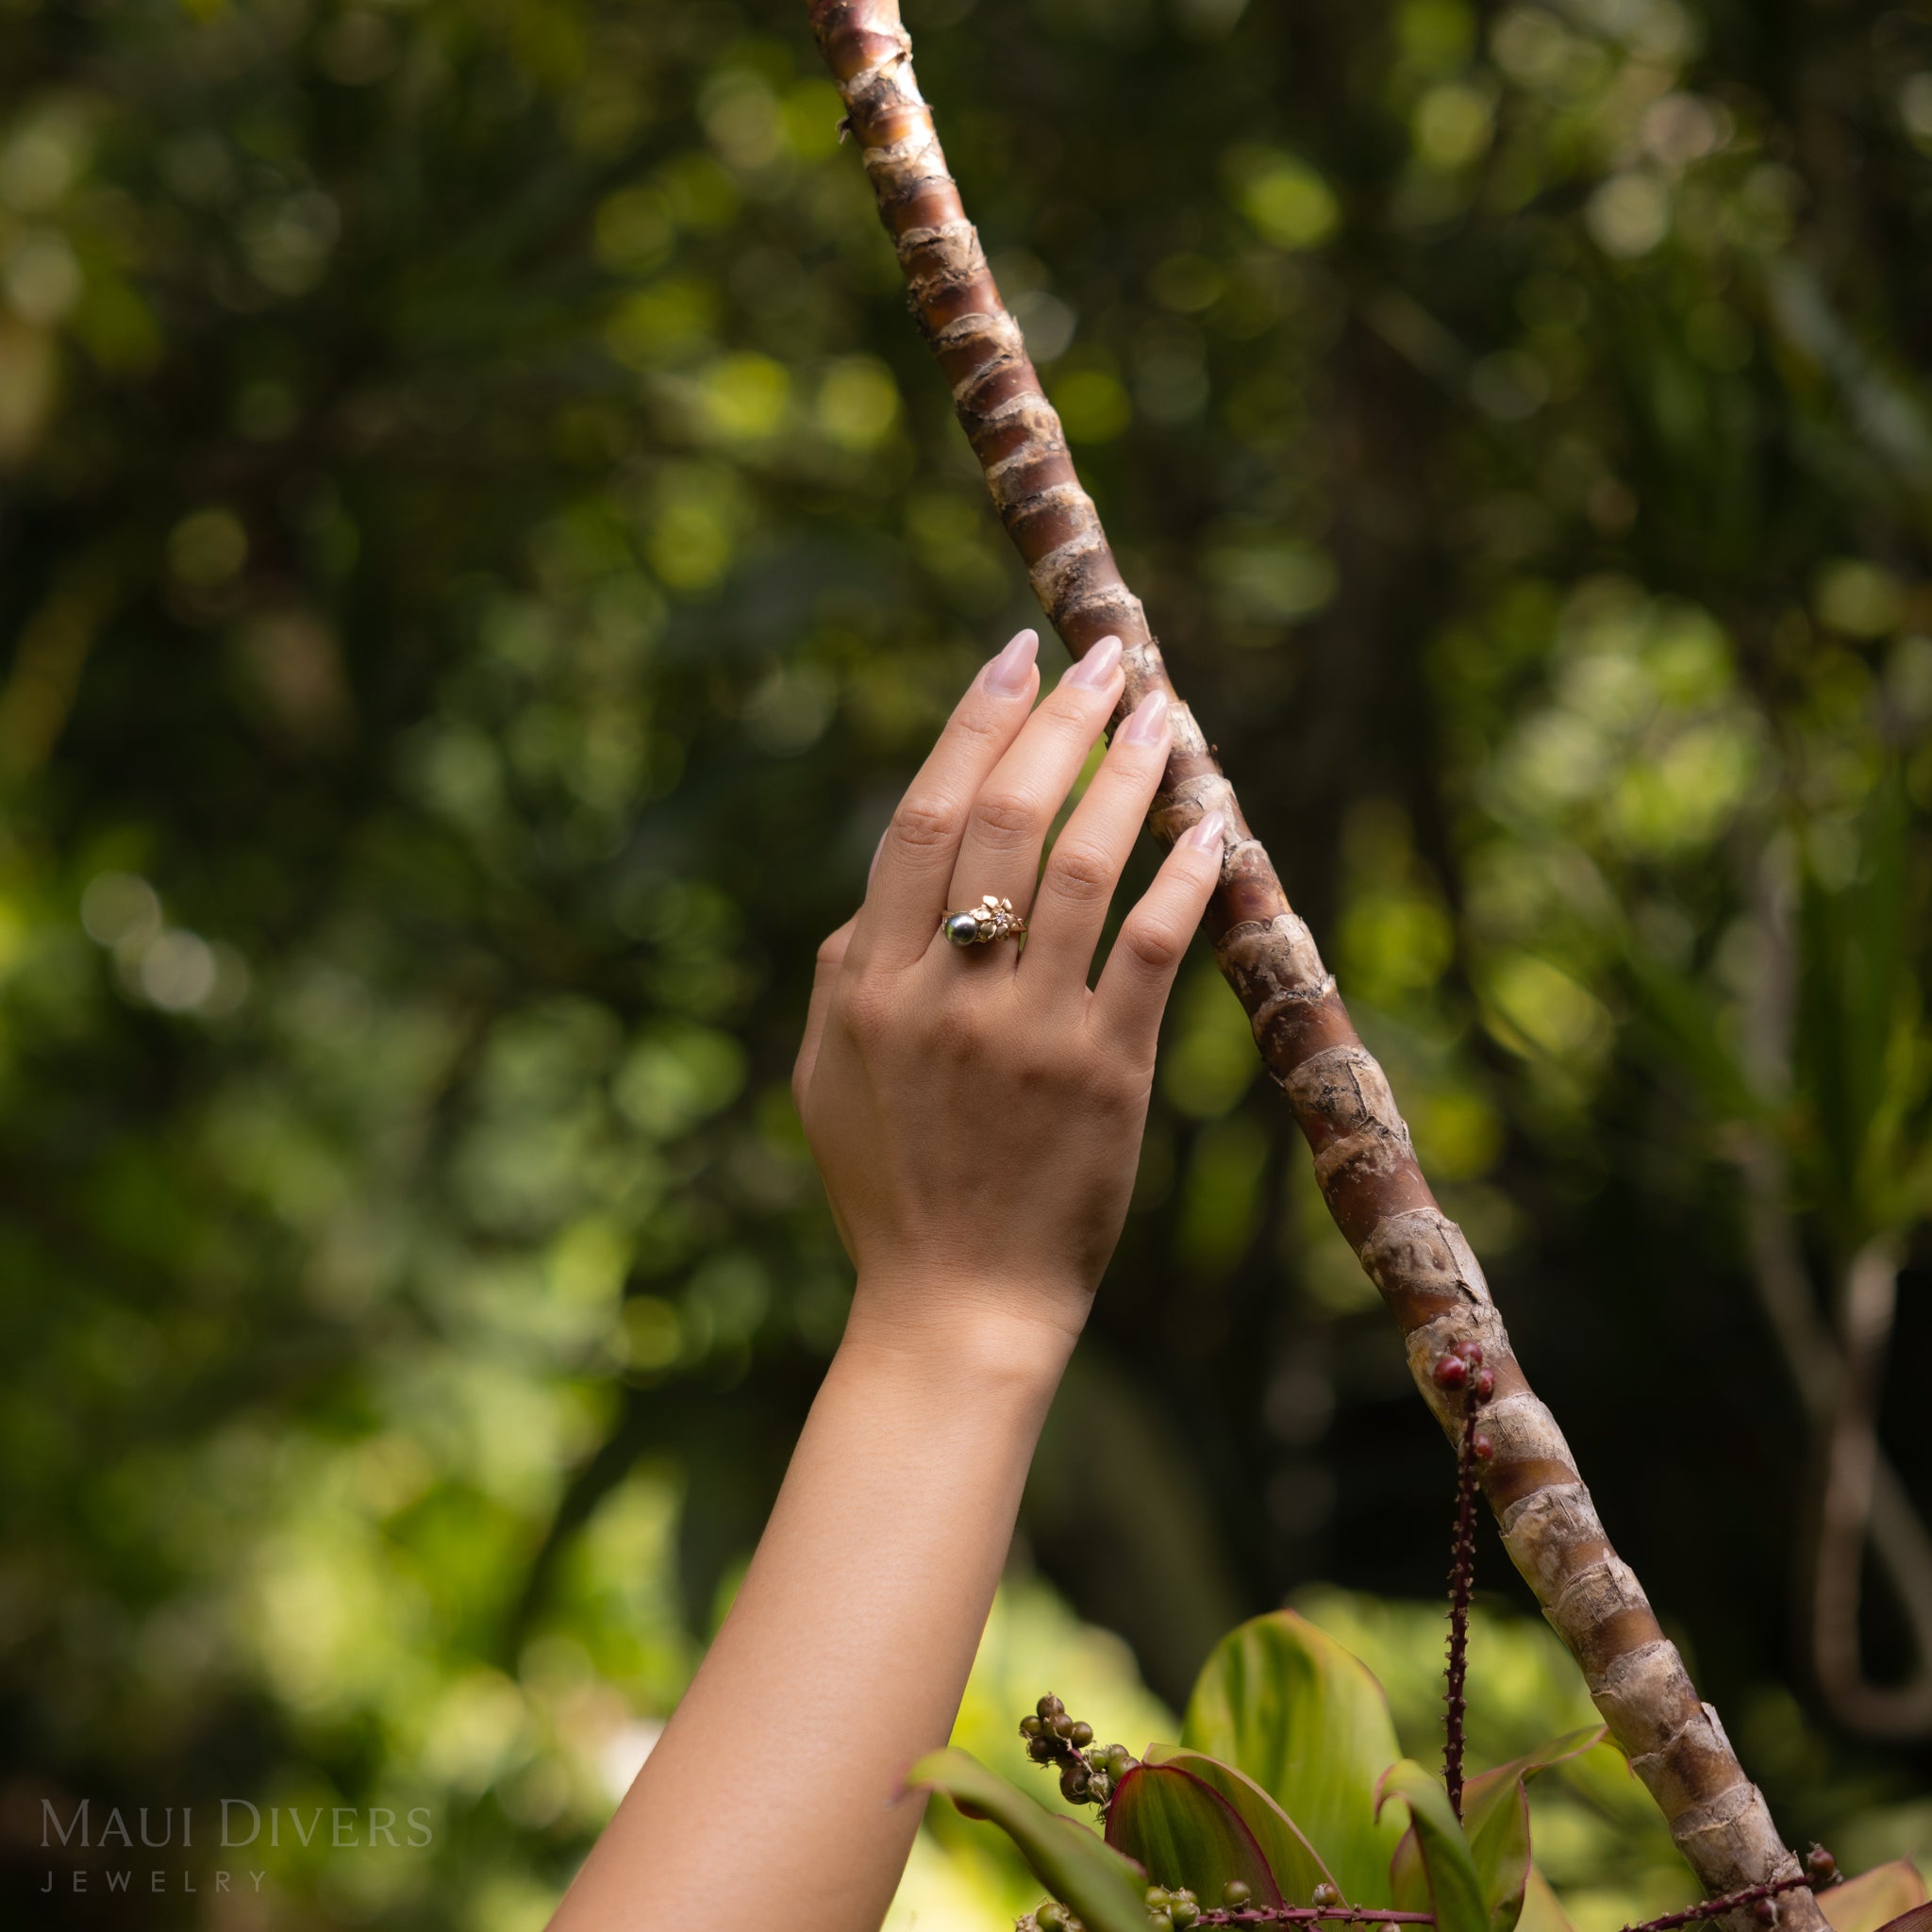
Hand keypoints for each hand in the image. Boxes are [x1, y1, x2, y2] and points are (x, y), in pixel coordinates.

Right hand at [792, 627, 1226, 1350]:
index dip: (973, 728)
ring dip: (1128, 779)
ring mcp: (1026, 1033)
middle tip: (1107, 658)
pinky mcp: (1103, 1074)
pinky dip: (1180, 878)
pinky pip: (1150, 949)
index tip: (1015, 660)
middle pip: (1004, 820)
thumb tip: (894, 878)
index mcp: (867, 982)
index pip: (924, 819)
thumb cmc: (890, 1186)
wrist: (954, 1304)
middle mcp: (941, 994)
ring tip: (1163, 716)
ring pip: (1082, 867)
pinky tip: (1207, 827)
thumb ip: (848, 966)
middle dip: (1060, 723)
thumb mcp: (829, 1073)